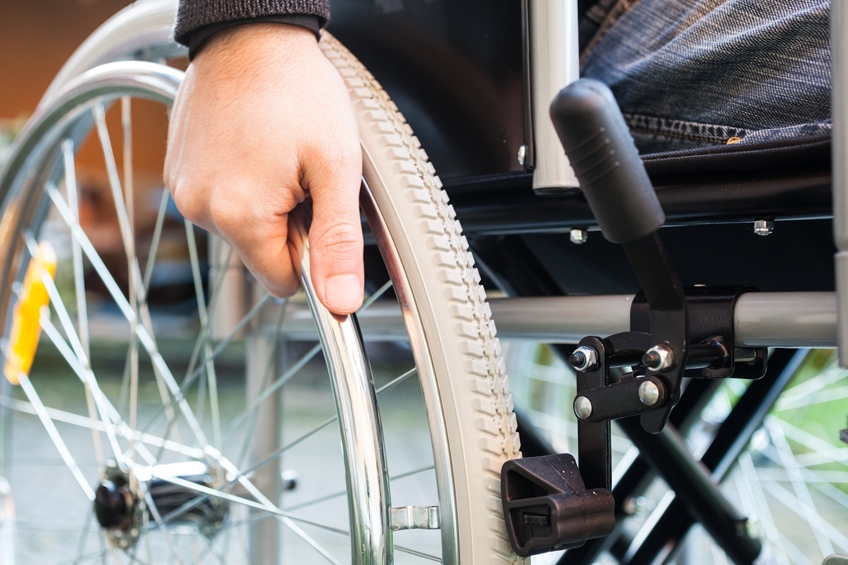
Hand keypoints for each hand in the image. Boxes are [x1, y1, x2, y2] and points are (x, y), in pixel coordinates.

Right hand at [165, 23, 363, 314]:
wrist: (252, 33)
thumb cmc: (298, 91)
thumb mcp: (335, 167)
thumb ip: (338, 241)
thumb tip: (339, 303)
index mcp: (238, 216)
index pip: (282, 282)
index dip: (310, 254)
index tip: (319, 213)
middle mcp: (200, 209)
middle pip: (261, 254)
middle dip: (289, 224)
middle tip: (302, 174)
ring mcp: (184, 189)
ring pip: (242, 229)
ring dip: (267, 204)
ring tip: (278, 154)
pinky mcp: (180, 172)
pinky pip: (222, 202)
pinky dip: (244, 185)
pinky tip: (256, 147)